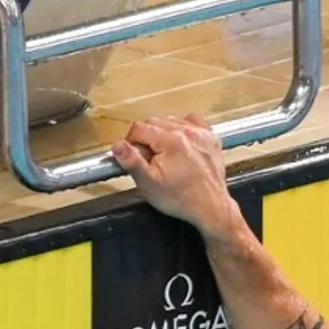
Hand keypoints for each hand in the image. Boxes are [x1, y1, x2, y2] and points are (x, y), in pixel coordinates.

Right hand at [112, 115, 237, 235]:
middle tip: (151, 159)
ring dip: (164, 133)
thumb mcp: (149, 183)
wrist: (211, 208)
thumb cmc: (181, 199)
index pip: (138, 128)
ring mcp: (202, 134)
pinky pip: (193, 121)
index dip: (132, 143)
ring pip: (171, 120)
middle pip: (154, 122)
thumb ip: (131, 161)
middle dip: (147, 138)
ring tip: (166, 154)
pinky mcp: (211, 138)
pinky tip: (181, 143)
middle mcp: (188, 132)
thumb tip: (117, 145)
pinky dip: (184, 128)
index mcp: (171, 141)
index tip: (137, 157)